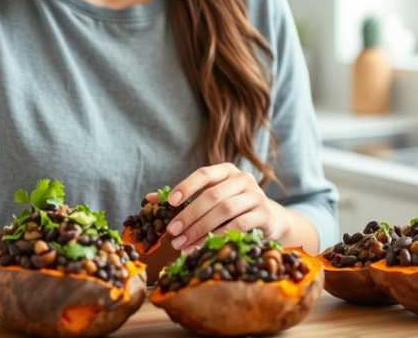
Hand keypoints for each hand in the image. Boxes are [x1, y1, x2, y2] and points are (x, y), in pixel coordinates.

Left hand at [162, 163, 283, 250]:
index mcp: (227, 171)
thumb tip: (148, 199)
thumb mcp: (210, 198)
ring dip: (201, 229)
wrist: (268, 218)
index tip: (170, 202)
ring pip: (224, 210)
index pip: (204, 174)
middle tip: (172, 231)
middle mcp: (243, 179)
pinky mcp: (264, 214)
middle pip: (212, 195)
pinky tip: (204, 245)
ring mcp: (256, 196)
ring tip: (183, 243)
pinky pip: (239, 225)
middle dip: (189, 215)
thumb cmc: (232, 207)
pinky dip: (219, 236)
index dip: (186, 186)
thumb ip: (183, 198)